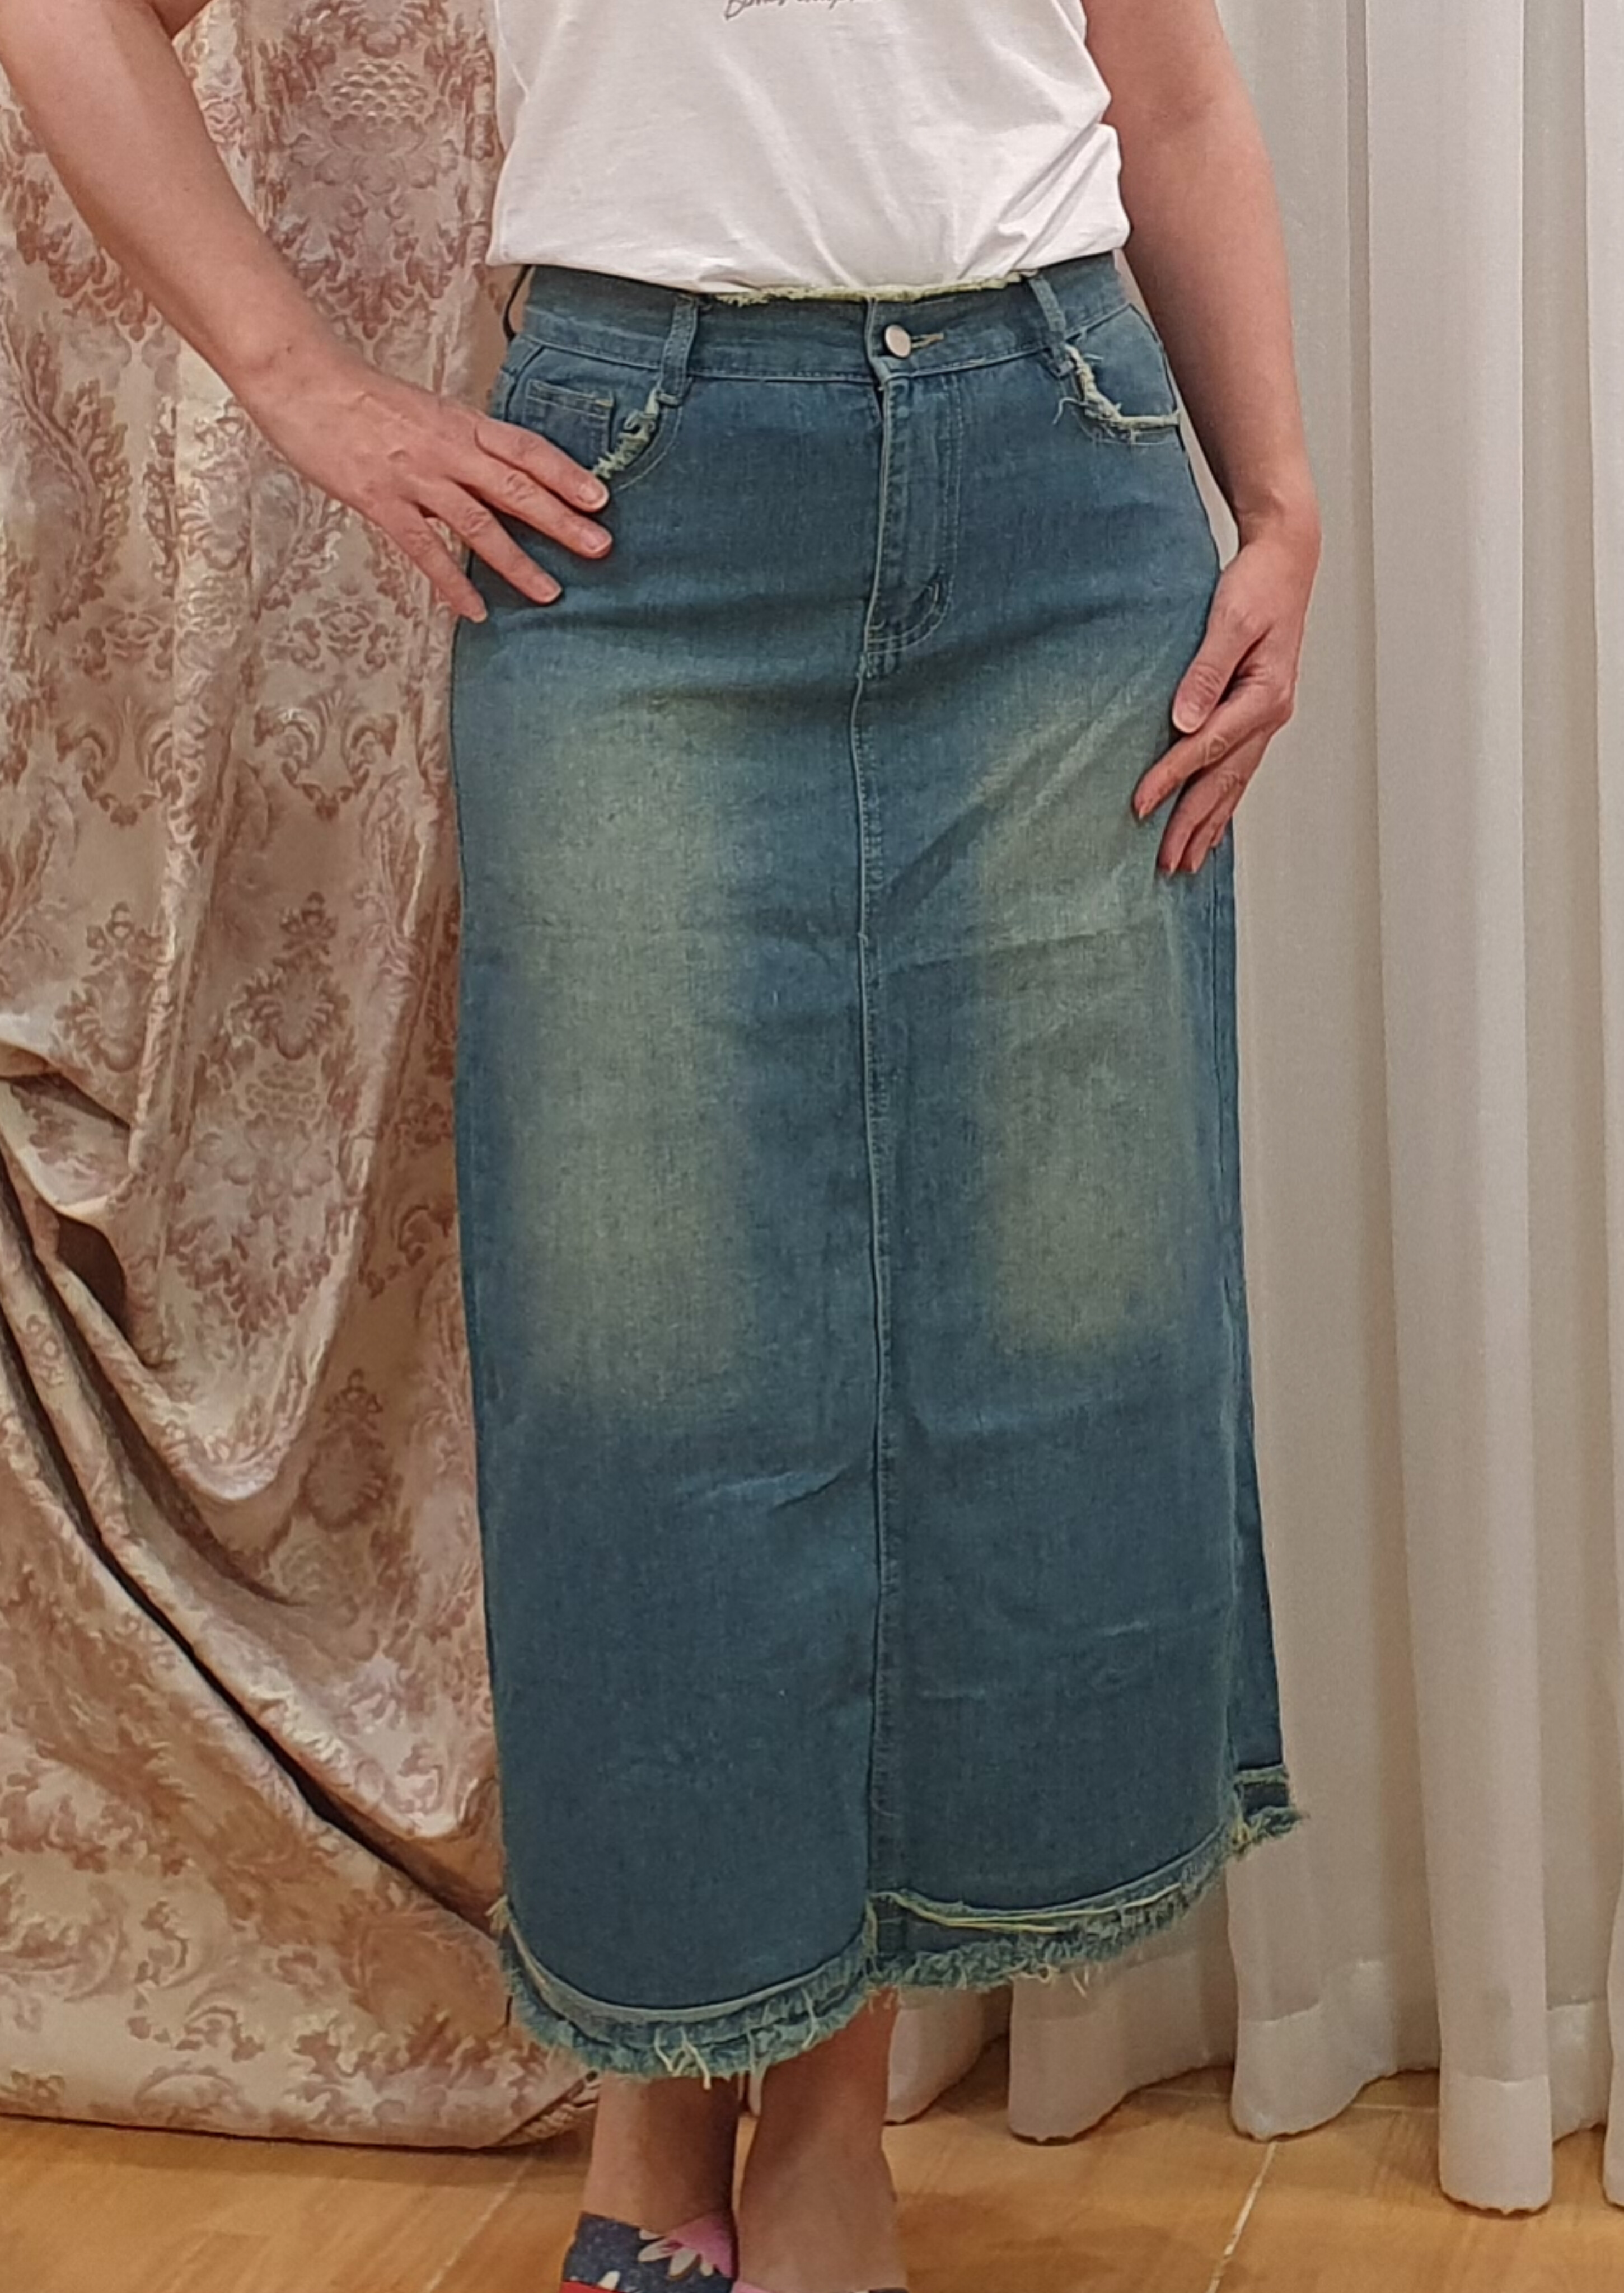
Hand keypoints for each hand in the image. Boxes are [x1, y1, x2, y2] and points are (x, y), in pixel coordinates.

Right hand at [234, 341, 613, 620]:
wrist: (302, 380)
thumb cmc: (359, 396)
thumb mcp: (424, 411)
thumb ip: (459, 442)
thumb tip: (492, 470)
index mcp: (459, 422)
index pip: (525, 447)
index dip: (565, 473)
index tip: (599, 498)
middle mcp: (446, 448)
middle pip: (515, 487)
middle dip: (561, 520)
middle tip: (599, 547)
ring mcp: (414, 476)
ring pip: (478, 523)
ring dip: (517, 561)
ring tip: (549, 592)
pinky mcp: (381, 500)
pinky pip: (424, 549)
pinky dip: (451, 582)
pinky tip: (473, 610)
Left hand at [1132, 510, 1320, 871]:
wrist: (1286, 561)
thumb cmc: (1258, 584)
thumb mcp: (1229, 618)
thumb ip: (1206, 670)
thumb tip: (1183, 719)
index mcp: (1264, 695)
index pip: (1207, 747)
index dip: (1171, 779)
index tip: (1139, 806)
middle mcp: (1269, 715)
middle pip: (1224, 781)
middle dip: (1193, 825)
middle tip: (1165, 864)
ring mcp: (1266, 718)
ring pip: (1234, 784)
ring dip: (1209, 825)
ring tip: (1187, 862)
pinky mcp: (1258, 715)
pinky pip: (1239, 770)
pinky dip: (1224, 802)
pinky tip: (1212, 826)